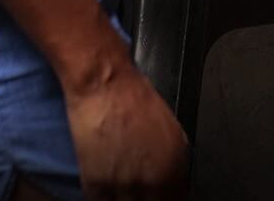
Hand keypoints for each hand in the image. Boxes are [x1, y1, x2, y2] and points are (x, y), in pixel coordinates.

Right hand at [65, 58, 189, 199]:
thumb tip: (171, 185)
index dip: (166, 199)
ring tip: (123, 191)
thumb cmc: (136, 99)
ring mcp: (125, 187)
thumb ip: (172, 163)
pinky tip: (107, 193)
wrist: (106, 85)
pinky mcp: (97, 187)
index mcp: (175, 166)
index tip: (159, 197)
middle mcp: (153, 181)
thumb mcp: (169, 130)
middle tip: (139, 193)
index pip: (176, 200)